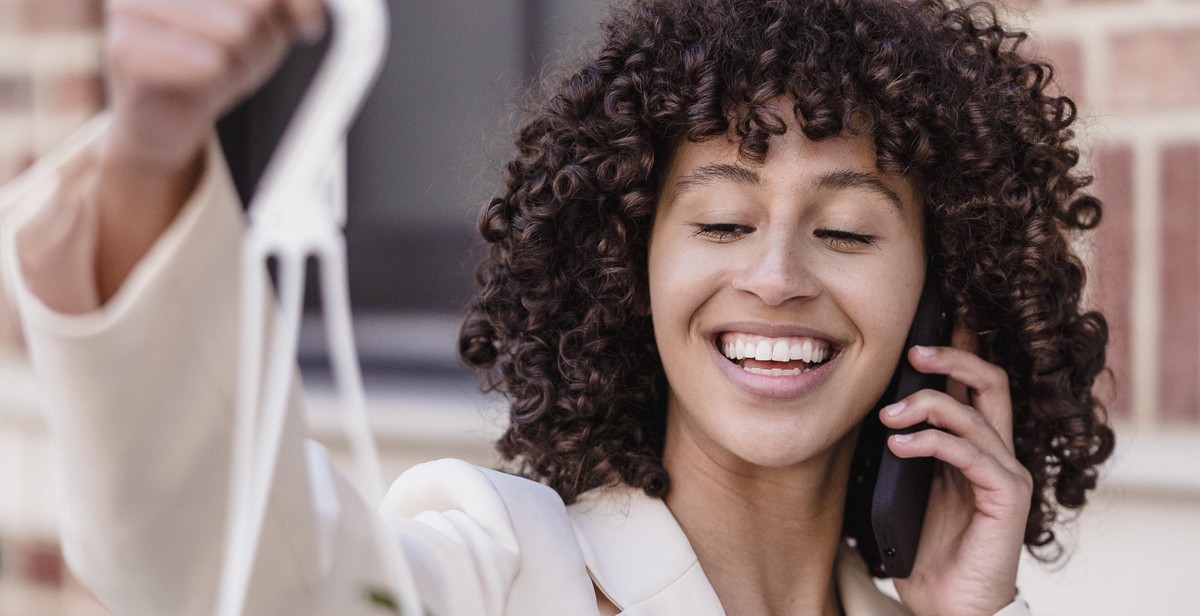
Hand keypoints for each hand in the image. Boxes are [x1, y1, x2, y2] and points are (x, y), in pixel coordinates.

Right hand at [90, 0, 325, 301]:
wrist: (162, 120)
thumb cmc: (210, 63)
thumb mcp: (267, 27)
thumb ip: (294, 8)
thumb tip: (312, 14)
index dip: (285, 13)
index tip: (281, 27)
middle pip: (260, 6)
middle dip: (264, 42)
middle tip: (236, 58)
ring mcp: (132, 7)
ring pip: (239, 33)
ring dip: (242, 65)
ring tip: (215, 72)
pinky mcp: (127, 47)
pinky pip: (213, 64)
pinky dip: (219, 83)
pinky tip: (198, 86)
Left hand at [880, 330, 1031, 615]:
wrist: (948, 604)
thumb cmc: (924, 550)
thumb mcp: (903, 487)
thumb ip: (900, 449)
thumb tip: (867, 411)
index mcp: (974, 446)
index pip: (974, 384)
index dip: (957, 349)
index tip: (926, 323)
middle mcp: (997, 452)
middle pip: (990, 381)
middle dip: (953, 356)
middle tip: (913, 351)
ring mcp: (1007, 472)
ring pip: (976, 412)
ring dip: (926, 404)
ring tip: (887, 418)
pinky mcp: (1008, 496)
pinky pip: (972, 452)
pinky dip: (933, 441)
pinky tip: (900, 444)